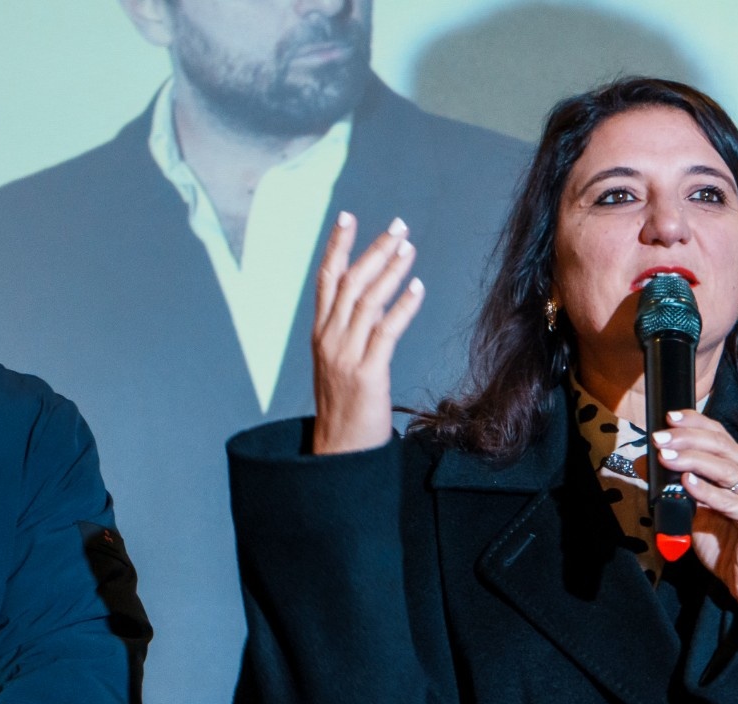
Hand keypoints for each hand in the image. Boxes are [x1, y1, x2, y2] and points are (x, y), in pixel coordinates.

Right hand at [311, 212, 425, 454]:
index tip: (348, 218)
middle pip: (349, 283)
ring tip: (409, 249)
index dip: (337, 247)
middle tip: (398, 226)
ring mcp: (345, 357)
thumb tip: (370, 307)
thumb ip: (348, 335)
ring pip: (366, 302)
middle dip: (373, 250)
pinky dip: (402, 307)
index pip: (326, 281)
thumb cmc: (345, 409)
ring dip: (390, 271)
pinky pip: (385, 333)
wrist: (338, 452)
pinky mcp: (366, 375)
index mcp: (320, 335)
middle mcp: (329, 340)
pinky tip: (417, 288)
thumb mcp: (338, 365)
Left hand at [652, 411, 737, 616]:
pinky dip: (707, 491)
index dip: (695, 423)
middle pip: (722, 447)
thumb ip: (678, 485)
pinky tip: (687, 483)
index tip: (668, 418)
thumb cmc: (728, 544)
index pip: (721, 436)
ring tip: (666, 458)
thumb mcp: (695, 510)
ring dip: (693, 460)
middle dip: (688, 439)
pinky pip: (731, 501)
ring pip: (726, 469)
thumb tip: (646, 462)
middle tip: (660, 439)